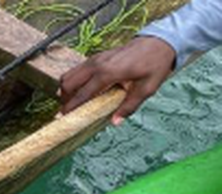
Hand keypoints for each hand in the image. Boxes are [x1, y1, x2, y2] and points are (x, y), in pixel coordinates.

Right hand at [59, 36, 175, 124]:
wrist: (160, 42)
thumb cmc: (155, 64)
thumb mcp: (147, 88)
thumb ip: (129, 106)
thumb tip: (115, 121)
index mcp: (107, 73)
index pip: (82, 94)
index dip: (71, 107)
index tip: (63, 118)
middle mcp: (97, 65)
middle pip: (68, 83)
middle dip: (64, 99)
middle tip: (67, 111)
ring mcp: (95, 58)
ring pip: (69, 74)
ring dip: (67, 89)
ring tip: (71, 102)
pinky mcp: (97, 56)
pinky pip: (78, 70)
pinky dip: (74, 81)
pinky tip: (81, 90)